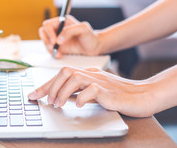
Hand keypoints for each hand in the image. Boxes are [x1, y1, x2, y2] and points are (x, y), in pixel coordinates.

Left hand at [28, 66, 154, 117]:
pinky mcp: (109, 91)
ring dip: (62, 92)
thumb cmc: (119, 95)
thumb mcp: (95, 92)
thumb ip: (80, 91)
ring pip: (75, 78)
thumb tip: (62, 97)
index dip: (45, 85)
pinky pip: (92, 90)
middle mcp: (92, 74)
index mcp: (88, 73)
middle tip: (48, 102)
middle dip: (51, 86)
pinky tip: (80, 105)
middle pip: (65, 71)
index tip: (33, 95)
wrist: (144, 95)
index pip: (62, 74)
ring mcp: (100, 81)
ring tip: (59, 104)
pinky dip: (82, 97)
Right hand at [39, 15, 101, 57]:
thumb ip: (70, 31)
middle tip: (53, 47)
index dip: (49, 32)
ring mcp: (57, 38)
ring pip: (45, 41)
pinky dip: (52, 53)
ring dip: (49, 48)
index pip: (48, 24)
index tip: (55, 40)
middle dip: (47, 40)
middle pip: (43, 32)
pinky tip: (60, 55)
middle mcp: (58, 29)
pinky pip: (49, 49)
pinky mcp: (58, 46)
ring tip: (58, 52)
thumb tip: (58, 39)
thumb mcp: (83, 29)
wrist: (94, 47)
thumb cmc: (90, 36)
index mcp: (62, 21)